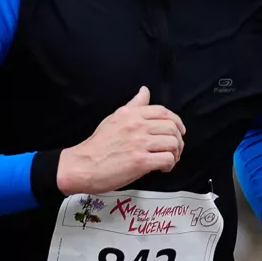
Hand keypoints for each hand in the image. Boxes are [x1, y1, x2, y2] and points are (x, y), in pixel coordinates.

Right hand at [55, 87, 183, 193]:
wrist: (82, 165)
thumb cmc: (97, 145)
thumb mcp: (114, 118)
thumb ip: (133, 106)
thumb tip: (145, 91)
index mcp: (131, 115)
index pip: (163, 112)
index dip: (176, 122)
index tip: (179, 131)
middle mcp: (137, 126)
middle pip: (172, 128)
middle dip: (178, 140)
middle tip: (174, 150)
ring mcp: (139, 143)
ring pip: (172, 143)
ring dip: (175, 154)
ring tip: (169, 160)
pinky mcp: (140, 161)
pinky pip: (167, 159)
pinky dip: (169, 165)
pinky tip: (162, 168)